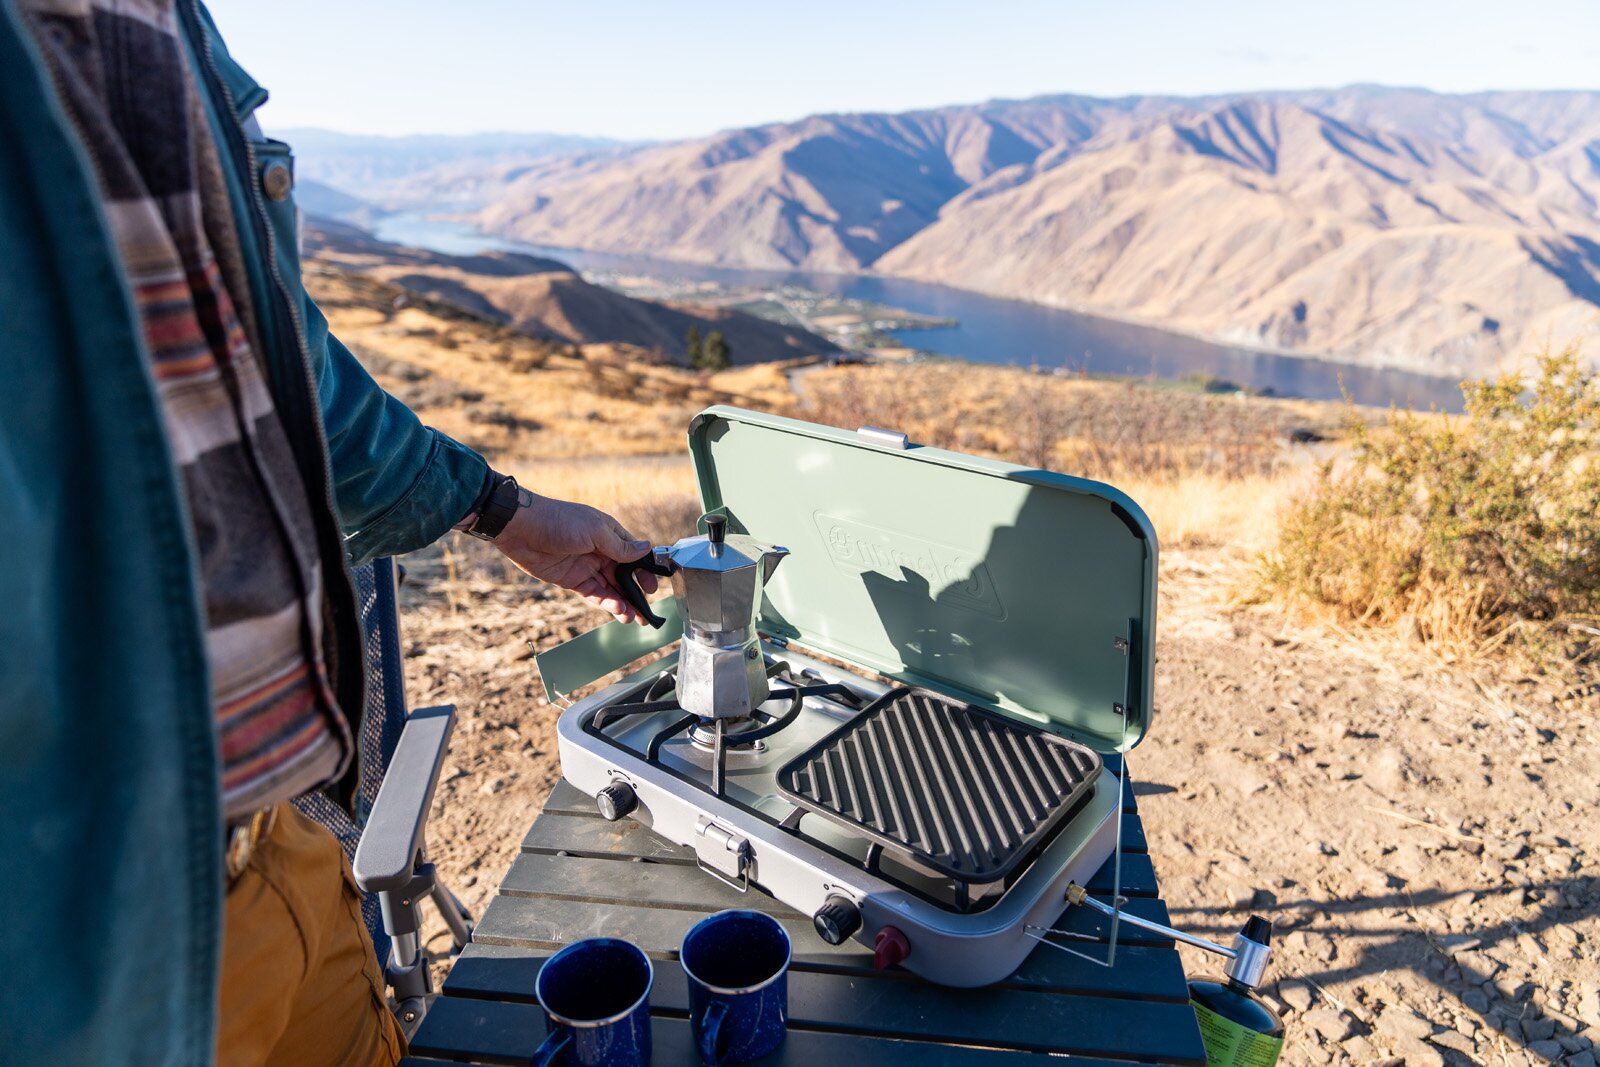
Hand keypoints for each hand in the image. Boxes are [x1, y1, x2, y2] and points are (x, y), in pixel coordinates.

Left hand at [492, 488, 658, 623]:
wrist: (522, 529)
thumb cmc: (559, 521)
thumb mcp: (594, 531)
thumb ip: (620, 546)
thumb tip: (646, 548)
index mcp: (610, 535)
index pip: (634, 555)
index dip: (645, 572)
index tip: (653, 588)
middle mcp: (601, 551)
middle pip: (625, 576)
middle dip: (636, 594)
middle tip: (646, 613)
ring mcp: (587, 567)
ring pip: (611, 588)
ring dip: (623, 603)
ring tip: (632, 618)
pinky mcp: (573, 580)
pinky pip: (594, 594)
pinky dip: (606, 602)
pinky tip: (616, 609)